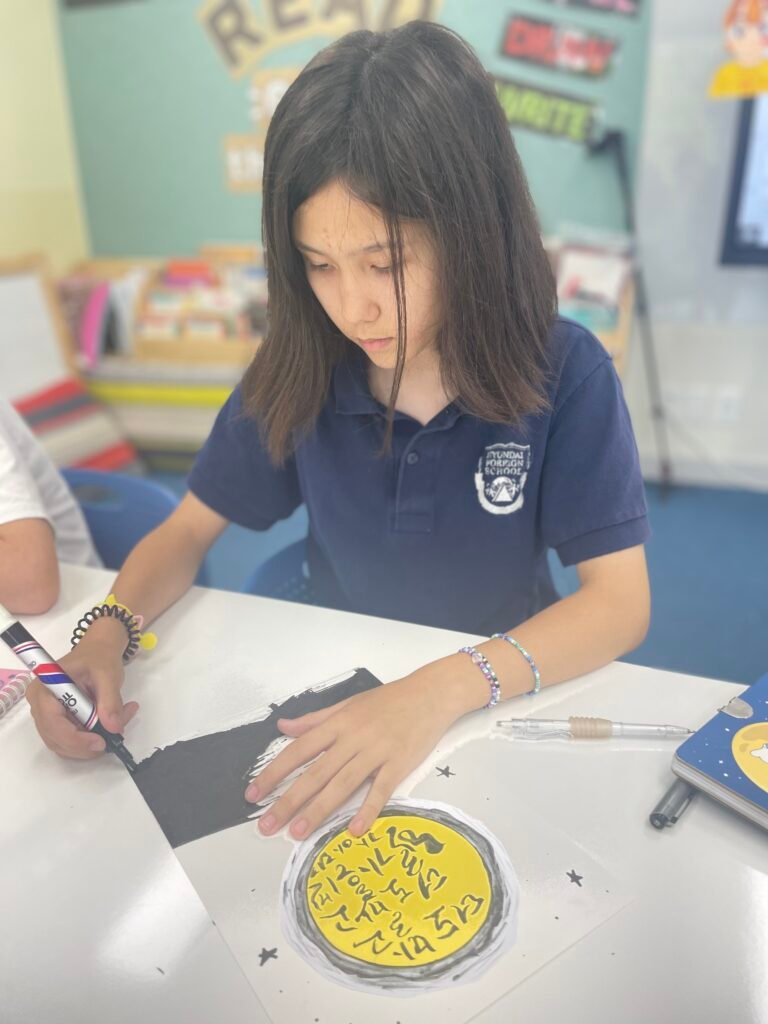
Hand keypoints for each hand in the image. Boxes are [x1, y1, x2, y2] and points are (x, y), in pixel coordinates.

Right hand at [26, 626, 137, 759]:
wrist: (99, 650)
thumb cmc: (99, 657)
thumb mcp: (107, 674)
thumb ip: (110, 701)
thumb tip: (113, 728)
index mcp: (44, 689)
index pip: (52, 723)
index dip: (74, 738)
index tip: (100, 741)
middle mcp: (40, 705)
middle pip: (56, 739)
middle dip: (86, 744)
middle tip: (115, 735)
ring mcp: (48, 716)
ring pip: (66, 744)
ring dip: (93, 742)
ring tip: (120, 721)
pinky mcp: (60, 722)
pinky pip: (73, 740)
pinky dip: (93, 738)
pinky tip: (112, 723)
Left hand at [244, 668, 467, 840]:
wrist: (430, 694)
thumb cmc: (389, 700)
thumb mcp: (348, 704)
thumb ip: (315, 720)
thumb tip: (283, 727)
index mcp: (338, 723)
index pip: (299, 750)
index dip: (274, 772)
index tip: (254, 793)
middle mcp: (353, 738)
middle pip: (315, 773)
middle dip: (289, 800)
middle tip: (267, 825)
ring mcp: (376, 752)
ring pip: (342, 784)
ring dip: (318, 810)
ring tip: (297, 832)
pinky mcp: (399, 764)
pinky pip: (381, 790)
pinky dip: (368, 810)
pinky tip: (354, 830)